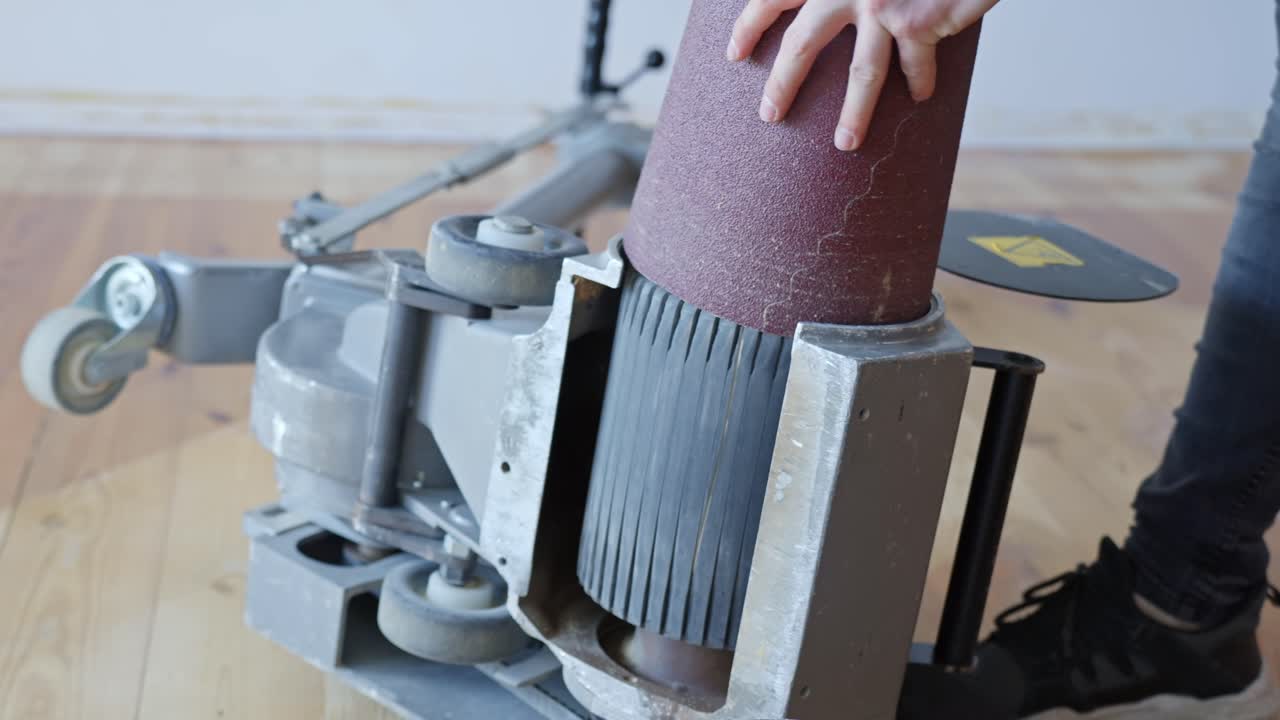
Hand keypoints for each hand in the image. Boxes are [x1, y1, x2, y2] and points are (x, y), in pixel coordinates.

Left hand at [726, 0, 997, 150]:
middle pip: (802, 45)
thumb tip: (827, 7)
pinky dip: (920, 82)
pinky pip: (916, 65)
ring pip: (861, 74)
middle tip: (770, 115)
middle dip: (783, 85)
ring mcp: (882, 6)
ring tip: (845, 144)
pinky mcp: (920, 22)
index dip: (750, 26)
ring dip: (854, 114)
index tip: (735, 54)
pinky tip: (920, 96)